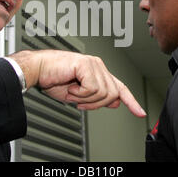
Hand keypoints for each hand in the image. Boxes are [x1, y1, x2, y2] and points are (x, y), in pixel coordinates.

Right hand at [9, 50, 145, 117]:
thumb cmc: (52, 79)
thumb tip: (115, 102)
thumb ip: (97, 97)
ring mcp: (94, 64)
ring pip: (103, 93)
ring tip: (72, 91)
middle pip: (112, 94)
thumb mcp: (78, 95)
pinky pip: (92, 89)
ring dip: (85, 99)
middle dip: (95, 104)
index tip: (140, 112)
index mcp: (97, 72)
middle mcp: (98, 66)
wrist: (38, 70)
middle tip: (79, 101)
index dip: (131, 101)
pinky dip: (79, 94)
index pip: (119, 87)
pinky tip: (71, 86)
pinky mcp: (87, 64)